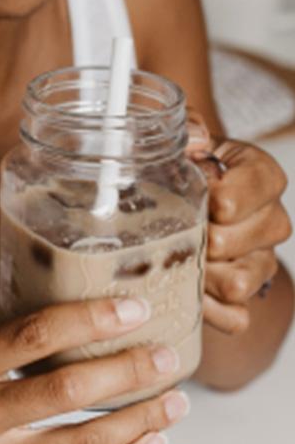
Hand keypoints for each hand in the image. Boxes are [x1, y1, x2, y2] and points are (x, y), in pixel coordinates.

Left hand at [187, 112, 291, 334]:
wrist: (184, 188)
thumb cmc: (187, 162)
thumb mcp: (187, 133)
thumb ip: (190, 126)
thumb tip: (198, 140)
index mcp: (263, 175)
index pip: (231, 199)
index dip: (200, 200)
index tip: (187, 189)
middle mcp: (273, 220)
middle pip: (229, 243)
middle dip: (193, 237)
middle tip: (171, 226)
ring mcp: (264, 260)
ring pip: (237, 283)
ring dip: (199, 273)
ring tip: (176, 256)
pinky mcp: (251, 294)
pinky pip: (237, 317)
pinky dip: (208, 309)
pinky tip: (186, 289)